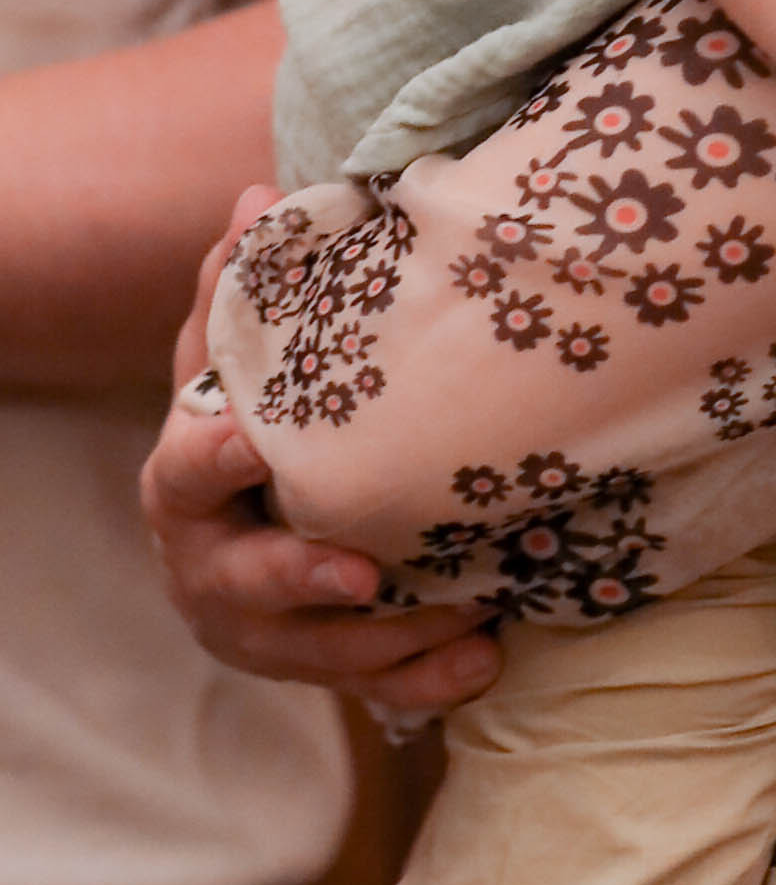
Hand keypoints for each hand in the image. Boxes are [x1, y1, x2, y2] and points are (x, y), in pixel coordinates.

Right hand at [139, 191, 500, 715]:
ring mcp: (261, 631)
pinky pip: (370, 690)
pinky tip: (484, 659)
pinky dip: (426, 680)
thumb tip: (258, 194)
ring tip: (468, 612)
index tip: (255, 443)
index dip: (212, 461)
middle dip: (301, 582)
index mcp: (186, 485)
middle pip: (243, 587)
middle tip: (366, 574)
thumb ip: (244, 286)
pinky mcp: (315, 666)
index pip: (182, 473)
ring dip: (391, 639)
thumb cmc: (248, 421)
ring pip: (315, 655)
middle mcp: (211, 567)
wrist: (242, 522)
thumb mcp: (236, 357)